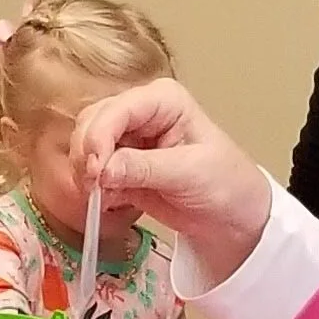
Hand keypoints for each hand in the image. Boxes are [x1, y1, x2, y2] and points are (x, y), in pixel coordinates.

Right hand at [73, 84, 271, 281]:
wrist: (234, 218)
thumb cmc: (226, 184)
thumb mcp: (190, 172)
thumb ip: (144, 168)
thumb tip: (103, 170)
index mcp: (163, 100)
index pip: (117, 109)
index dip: (99, 136)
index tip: (96, 169)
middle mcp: (141, 113)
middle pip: (92, 122)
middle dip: (87, 153)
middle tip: (93, 186)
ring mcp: (128, 140)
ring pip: (85, 145)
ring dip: (85, 171)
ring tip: (99, 196)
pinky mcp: (121, 167)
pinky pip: (92, 172)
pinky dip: (91, 187)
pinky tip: (105, 203)